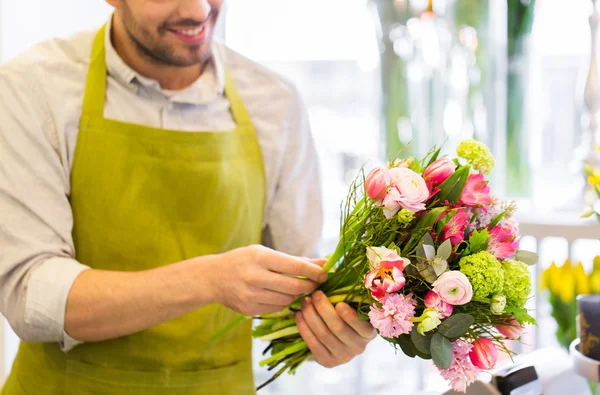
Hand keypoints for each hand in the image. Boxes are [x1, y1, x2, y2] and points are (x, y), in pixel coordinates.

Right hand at [210, 245, 327, 315]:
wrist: (213, 278)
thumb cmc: (243, 260)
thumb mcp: (264, 253)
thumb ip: (293, 260)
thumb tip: (323, 262)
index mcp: (260, 257)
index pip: (295, 266)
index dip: (314, 271)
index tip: (325, 273)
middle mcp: (255, 276)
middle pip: (294, 286)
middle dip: (310, 286)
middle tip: (317, 283)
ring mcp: (251, 295)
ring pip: (287, 300)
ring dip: (298, 295)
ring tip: (300, 288)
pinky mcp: (249, 309)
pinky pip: (276, 308)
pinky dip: (284, 302)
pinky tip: (284, 295)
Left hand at [296, 291, 375, 367]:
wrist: (333, 337)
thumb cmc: (342, 314)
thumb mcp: (350, 305)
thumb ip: (347, 294)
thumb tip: (332, 272)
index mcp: (369, 332)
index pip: (361, 326)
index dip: (350, 316)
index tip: (339, 303)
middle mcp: (359, 347)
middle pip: (338, 328)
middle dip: (324, 309)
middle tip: (315, 294)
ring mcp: (343, 357)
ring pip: (323, 334)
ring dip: (311, 316)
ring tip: (304, 302)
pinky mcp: (328, 362)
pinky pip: (313, 344)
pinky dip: (304, 328)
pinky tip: (299, 315)